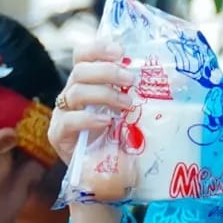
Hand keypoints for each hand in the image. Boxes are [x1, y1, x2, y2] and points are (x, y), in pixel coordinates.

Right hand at [47, 41, 134, 164]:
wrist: (106, 174)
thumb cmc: (119, 138)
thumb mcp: (128, 110)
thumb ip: (133, 93)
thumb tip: (164, 75)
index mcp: (86, 82)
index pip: (83, 55)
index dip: (98, 49)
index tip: (120, 51)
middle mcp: (71, 94)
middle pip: (80, 71)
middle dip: (107, 71)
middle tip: (130, 79)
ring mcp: (62, 114)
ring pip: (76, 92)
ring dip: (105, 94)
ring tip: (127, 104)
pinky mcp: (57, 135)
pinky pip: (68, 121)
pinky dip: (88, 119)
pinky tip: (106, 122)